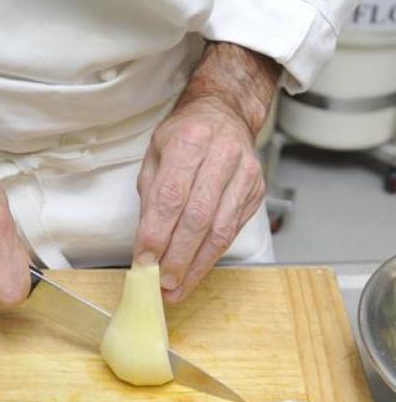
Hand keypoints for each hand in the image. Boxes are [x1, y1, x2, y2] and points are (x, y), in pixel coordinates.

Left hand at [134, 43, 279, 301]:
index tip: (144, 262)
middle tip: (162, 284)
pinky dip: (212, 255)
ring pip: (220, 230)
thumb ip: (151, 196)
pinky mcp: (256, 190)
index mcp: (189, 139)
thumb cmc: (184, 135)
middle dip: (178, 257)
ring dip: (197, 265)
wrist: (225, 113)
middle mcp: (222, 154)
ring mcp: (245, 173)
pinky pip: (233, 230)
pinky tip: (196, 271)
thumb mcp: (155, 154)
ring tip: (178, 288)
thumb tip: (147, 246)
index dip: (157, 234)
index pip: (170, 196)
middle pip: (198, 217)